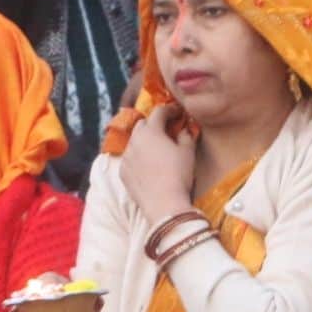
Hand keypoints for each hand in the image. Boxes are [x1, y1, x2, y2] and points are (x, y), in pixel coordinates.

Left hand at [119, 105, 196, 221]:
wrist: (163, 203)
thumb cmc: (179, 174)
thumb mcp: (188, 152)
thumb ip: (186, 136)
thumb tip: (183, 130)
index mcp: (151, 131)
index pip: (159, 111)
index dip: (169, 109)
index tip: (177, 112)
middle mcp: (135, 140)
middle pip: (142, 124)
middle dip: (153, 124)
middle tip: (166, 130)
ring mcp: (126, 156)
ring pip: (134, 141)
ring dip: (145, 141)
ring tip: (156, 150)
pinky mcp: (122, 171)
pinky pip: (130, 158)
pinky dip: (138, 157)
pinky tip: (148, 167)